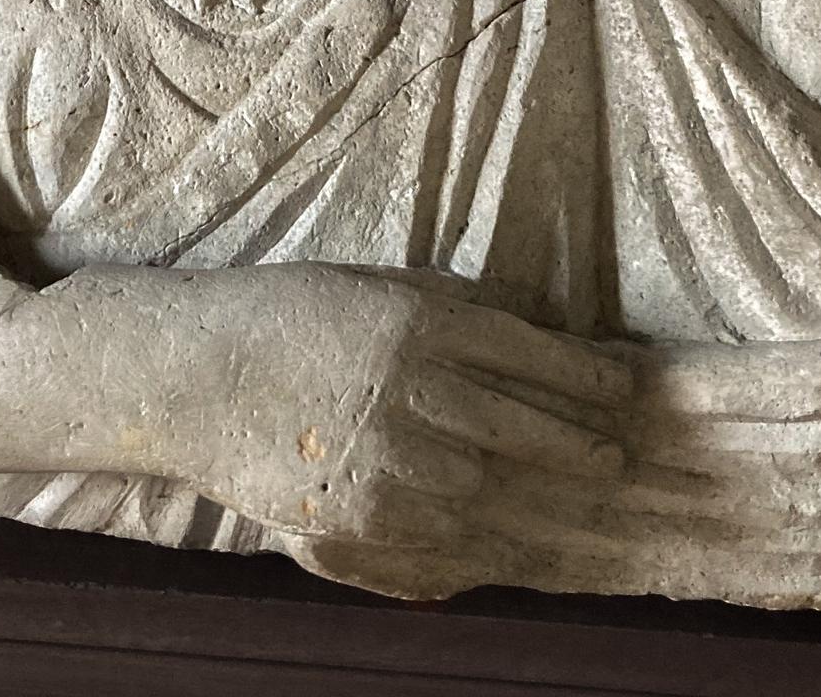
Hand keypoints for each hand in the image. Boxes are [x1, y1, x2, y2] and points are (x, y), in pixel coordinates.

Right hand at [165, 263, 628, 550]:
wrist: (195, 374)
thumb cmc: (286, 314)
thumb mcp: (375, 284)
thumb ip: (449, 304)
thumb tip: (526, 323)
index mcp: (421, 322)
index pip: (531, 353)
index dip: (587, 376)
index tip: (626, 391)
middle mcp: (415, 388)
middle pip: (527, 425)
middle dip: (582, 445)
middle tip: (617, 459)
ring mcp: (389, 459)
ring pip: (492, 487)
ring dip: (537, 497)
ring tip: (573, 503)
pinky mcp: (360, 515)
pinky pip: (442, 533)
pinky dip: (480, 535)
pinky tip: (503, 532)